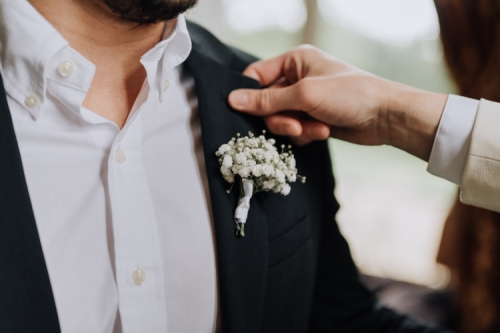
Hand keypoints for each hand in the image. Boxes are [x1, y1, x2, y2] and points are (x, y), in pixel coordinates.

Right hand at [229, 45, 446, 159]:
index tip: (246, 113)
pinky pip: (295, 130)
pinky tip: (323, 132)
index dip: (250, 95)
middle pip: (267, 103)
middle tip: (296, 126)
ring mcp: (305, 100)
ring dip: (296, 129)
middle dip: (281, 119)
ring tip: (317, 129)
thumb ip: (267, 100)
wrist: (385, 116)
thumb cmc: (350, 94)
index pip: (256, 76)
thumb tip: (233, 100)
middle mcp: (297, 78)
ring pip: (280, 120)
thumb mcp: (305, 95)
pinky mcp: (313, 118)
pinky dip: (306, 135)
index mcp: (294, 61)